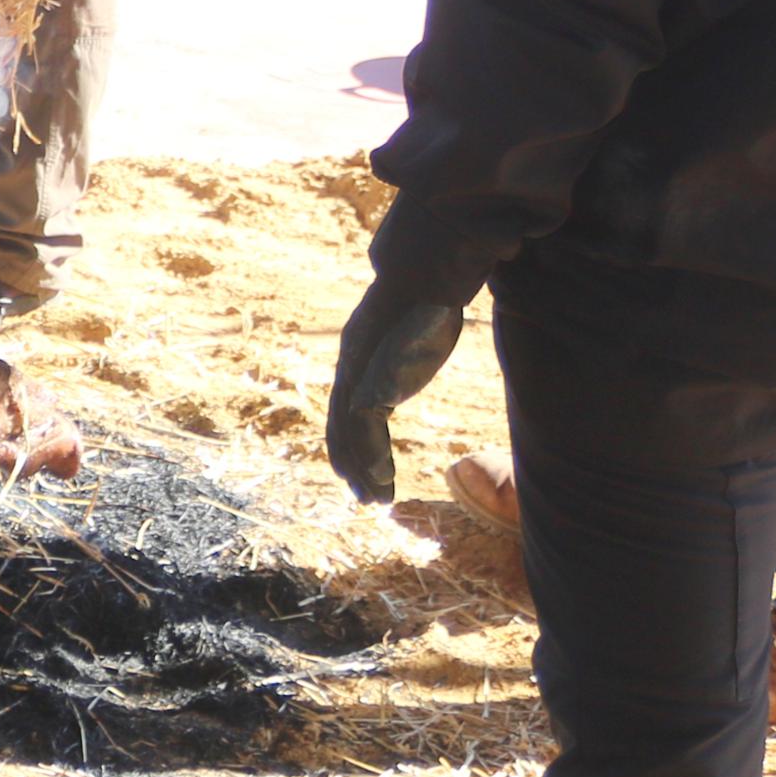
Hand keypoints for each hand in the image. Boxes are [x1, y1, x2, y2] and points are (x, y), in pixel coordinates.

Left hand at [324, 272, 466, 503]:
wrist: (423, 277)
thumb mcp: (419, 336)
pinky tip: (381, 477)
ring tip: (375, 499)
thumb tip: (433, 338)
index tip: (369, 470)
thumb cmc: (430, 303)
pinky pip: (363, 426)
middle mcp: (351, 368)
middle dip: (353, 464)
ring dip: (362, 469)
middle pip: (342, 426)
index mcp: (360, 360)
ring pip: (348, 432)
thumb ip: (413, 354)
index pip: (350, 410)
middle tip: (366, 497)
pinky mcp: (368, 379)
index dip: (354, 442)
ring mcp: (356, 374)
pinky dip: (368, 455)